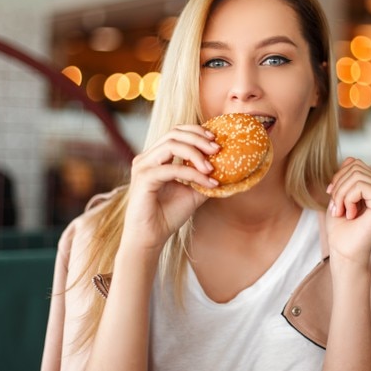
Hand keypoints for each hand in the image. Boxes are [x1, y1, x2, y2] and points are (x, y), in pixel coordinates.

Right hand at [120, 124, 220, 251]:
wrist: (150, 238)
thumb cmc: (167, 216)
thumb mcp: (193, 193)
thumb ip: (204, 178)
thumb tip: (227, 169)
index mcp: (155, 158)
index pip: (175, 133)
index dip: (196, 132)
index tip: (216, 140)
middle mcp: (147, 158)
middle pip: (174, 133)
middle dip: (199, 138)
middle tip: (217, 149)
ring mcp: (143, 166)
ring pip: (171, 145)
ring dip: (196, 154)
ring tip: (212, 168)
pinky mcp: (144, 178)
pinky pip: (173, 169)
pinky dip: (193, 174)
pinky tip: (208, 182)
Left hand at [325, 158, 370, 264]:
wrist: (343, 251)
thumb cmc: (340, 228)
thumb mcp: (340, 195)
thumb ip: (347, 176)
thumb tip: (351, 158)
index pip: (356, 164)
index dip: (339, 176)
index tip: (333, 197)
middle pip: (356, 167)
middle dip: (339, 185)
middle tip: (337, 207)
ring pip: (356, 175)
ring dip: (341, 194)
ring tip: (342, 211)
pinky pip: (360, 186)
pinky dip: (347, 199)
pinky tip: (350, 214)